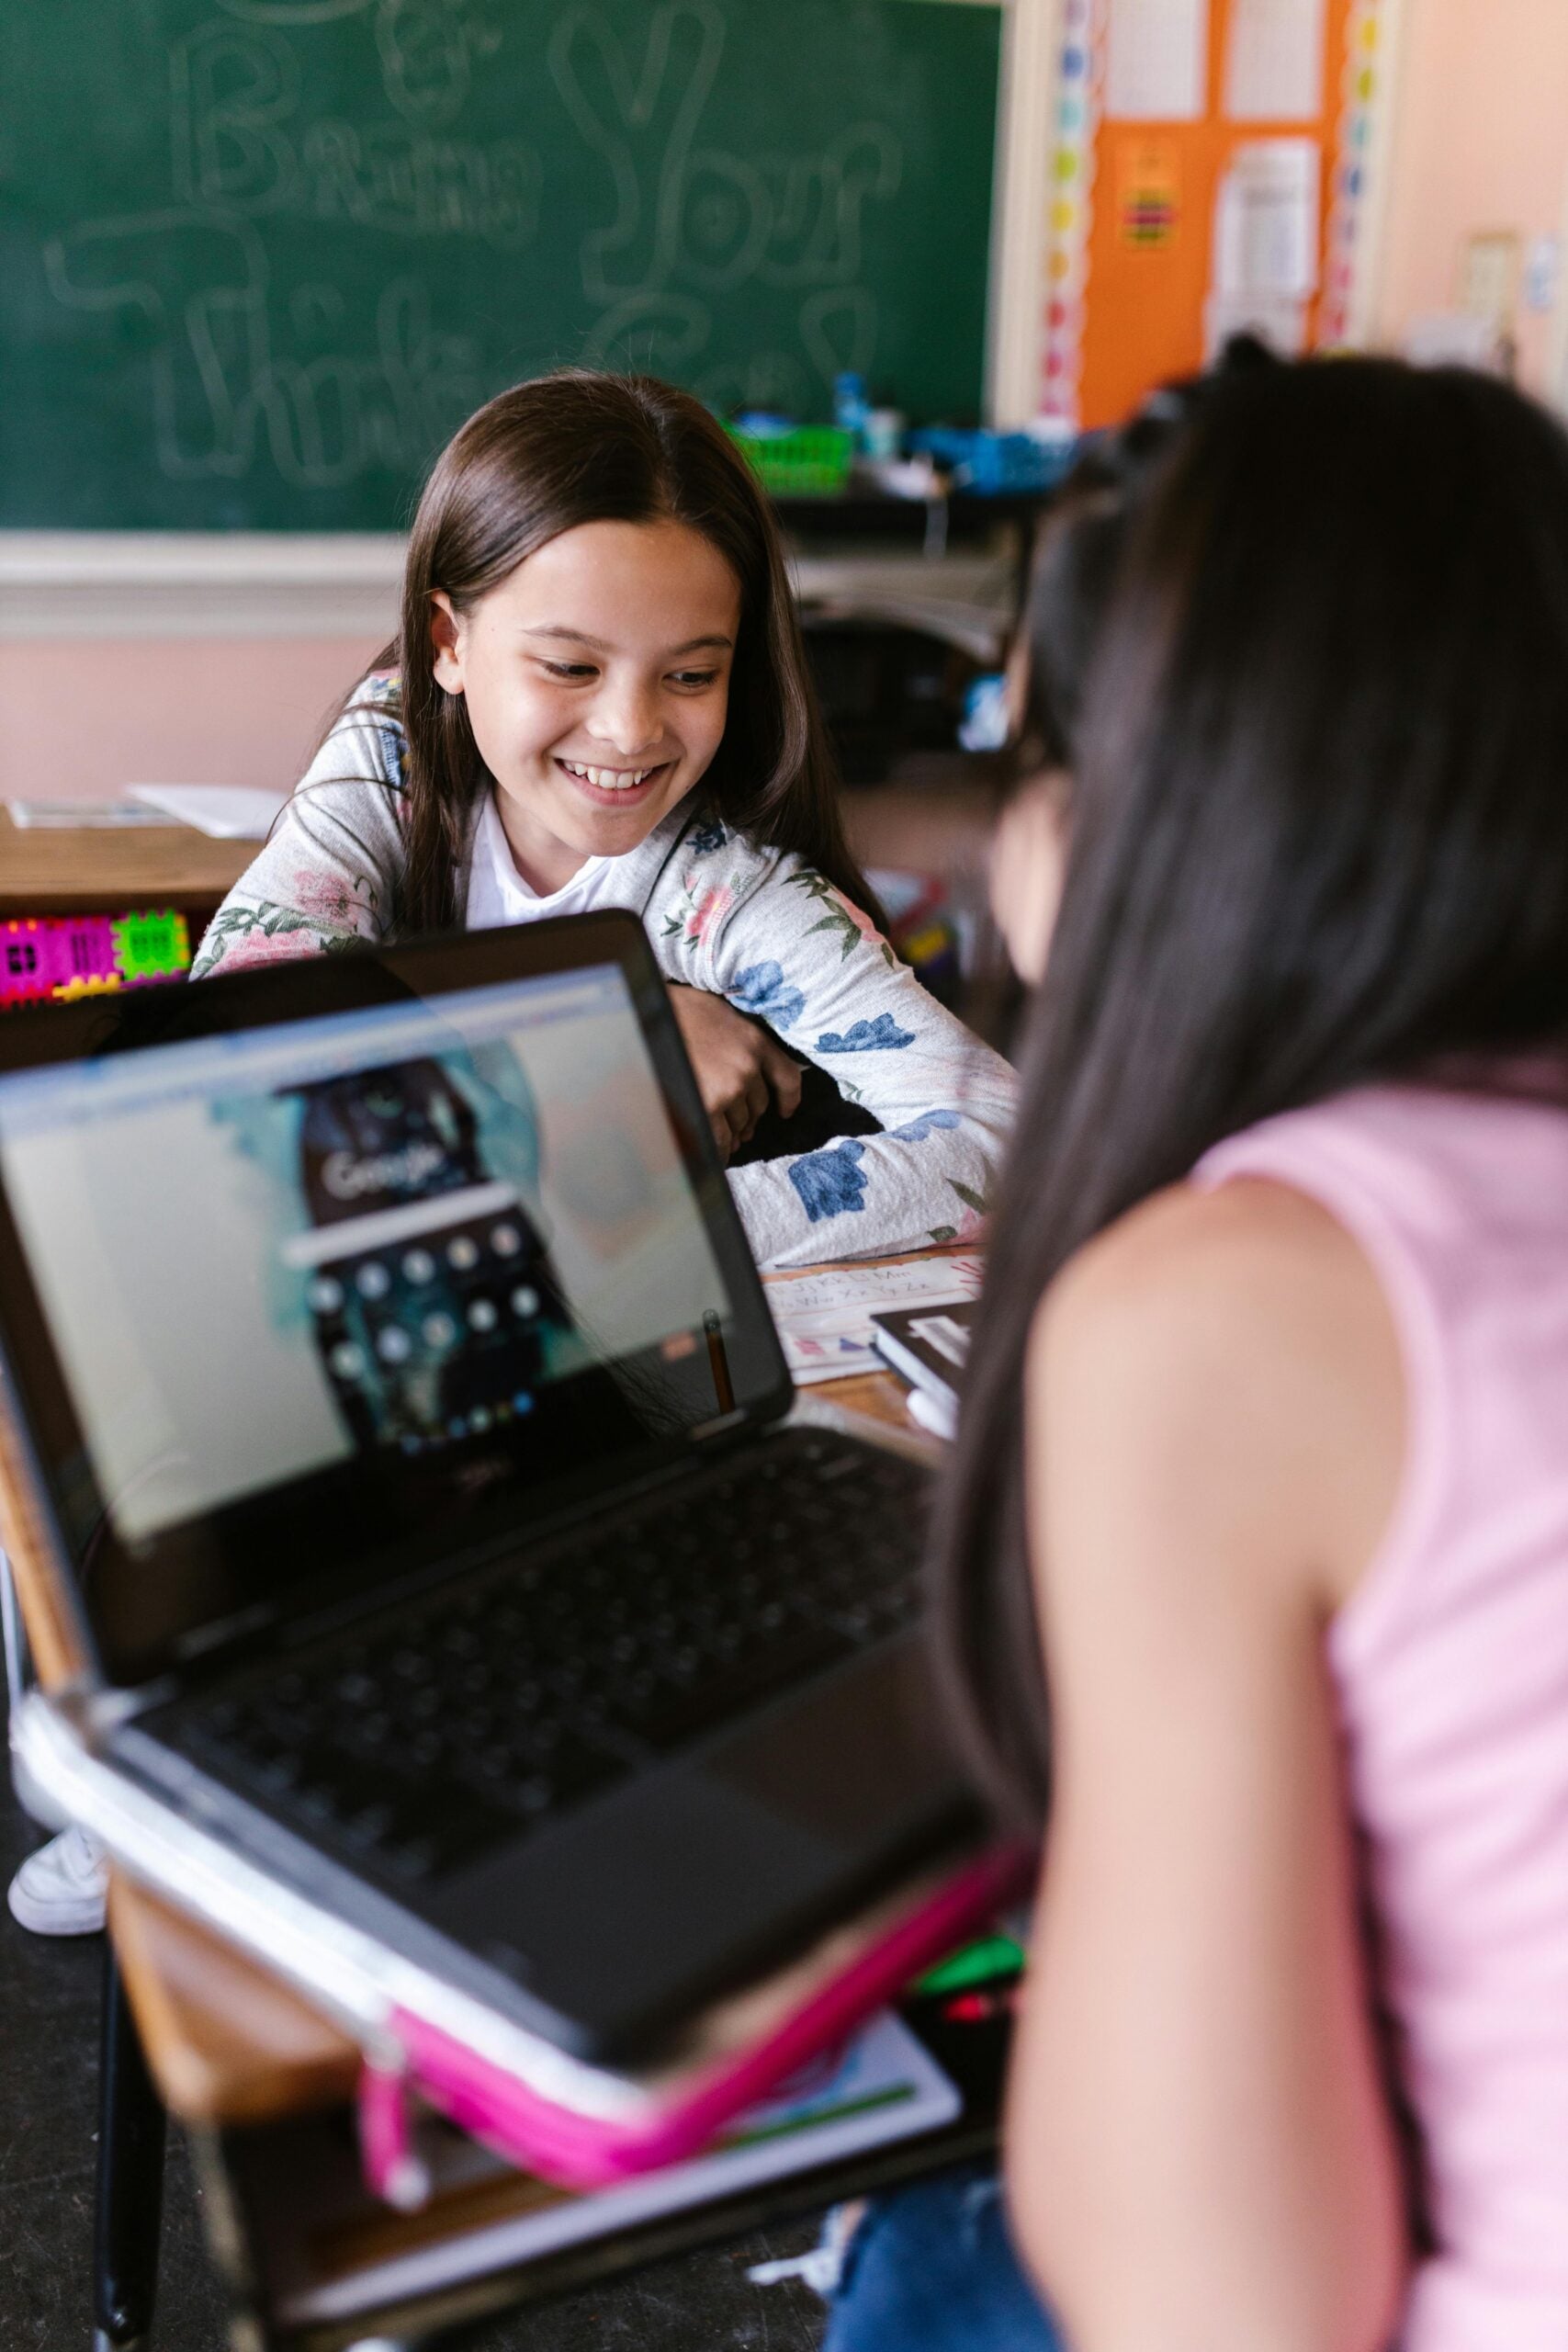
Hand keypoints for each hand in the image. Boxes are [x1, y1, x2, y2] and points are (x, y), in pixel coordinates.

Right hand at [668, 984, 803, 1160]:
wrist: (649, 1015)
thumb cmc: (680, 1011)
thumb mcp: (722, 1014)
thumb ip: (740, 1040)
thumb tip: (746, 1069)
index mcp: (755, 1041)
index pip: (788, 1077)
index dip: (789, 1099)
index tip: (785, 1111)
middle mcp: (748, 1067)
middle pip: (759, 1106)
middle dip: (748, 1118)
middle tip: (738, 1127)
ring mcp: (729, 1088)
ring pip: (741, 1124)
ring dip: (733, 1133)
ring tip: (723, 1138)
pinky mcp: (707, 1106)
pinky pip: (720, 1138)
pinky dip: (720, 1150)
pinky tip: (717, 1156)